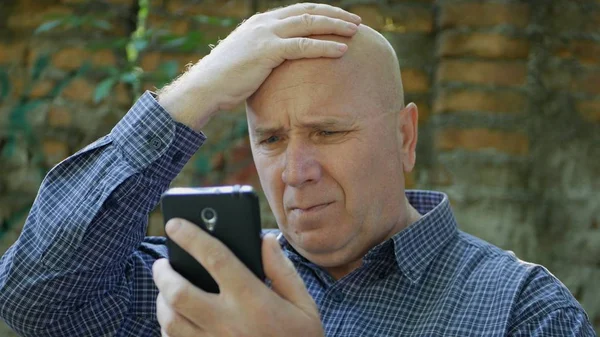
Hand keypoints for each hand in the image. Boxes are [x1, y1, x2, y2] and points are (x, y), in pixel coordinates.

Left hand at [152, 218, 323, 336]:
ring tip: (166, 288)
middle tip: (162, 263)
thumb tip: (264, 240)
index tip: (175, 223)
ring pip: (170, 320)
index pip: (215, 258)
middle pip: (179, 292)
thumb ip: (283, 270)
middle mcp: (227, 322)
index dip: (192, 237)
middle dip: (163, 273)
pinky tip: (175, 318)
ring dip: (162, 300)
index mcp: (253, 300)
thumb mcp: (304, 305)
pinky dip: (168, 327)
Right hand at [158, 3, 360, 130]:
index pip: (298, 10)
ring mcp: (265, 34)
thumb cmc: (225, 80)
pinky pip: (303, 46)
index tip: (340, 18)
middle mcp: (264, 22)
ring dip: (335, 26)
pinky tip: (342, 50)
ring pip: (309, 23)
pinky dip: (325, 46)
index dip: (322, 12)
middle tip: (356, 21)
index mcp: (261, 22)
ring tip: (356, 31)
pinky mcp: (266, 51)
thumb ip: (267, 55)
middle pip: (308, 11)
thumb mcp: (248, 60)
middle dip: (335, 14)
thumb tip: (282, 65)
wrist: (205, 88)